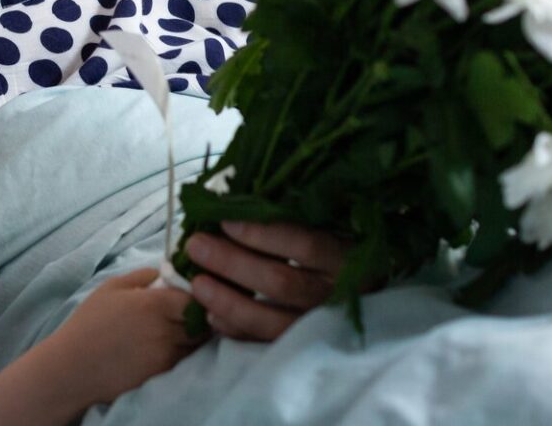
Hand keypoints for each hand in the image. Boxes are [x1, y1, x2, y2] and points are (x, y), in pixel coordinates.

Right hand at [49, 268, 202, 406]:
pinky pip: (183, 360)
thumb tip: (166, 274)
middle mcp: (166, 330)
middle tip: (184, 314)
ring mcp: (166, 355)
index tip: (188, 295)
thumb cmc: (89, 323)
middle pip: (201, 322)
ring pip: (195, 343)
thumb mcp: (111, 288)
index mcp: (154, 304)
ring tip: (172, 331)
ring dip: (191, 336)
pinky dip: (180, 352)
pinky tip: (162, 348)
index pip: (196, 298)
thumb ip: (143, 276)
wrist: (73, 367)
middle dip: (198, 317)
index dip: (195, 296)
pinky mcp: (163, 375)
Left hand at [184, 221, 345, 340]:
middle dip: (233, 263)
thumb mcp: (324, 227)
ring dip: (229, 302)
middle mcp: (338, 294)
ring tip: (197, 283)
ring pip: (272, 321)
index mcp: (347, 257)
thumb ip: (289, 218)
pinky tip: (211, 316)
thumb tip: (232, 204)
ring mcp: (322, 327)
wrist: (355, 293)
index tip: (225, 222)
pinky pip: (266, 344)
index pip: (306, 246)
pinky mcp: (304, 348)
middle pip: (282, 283)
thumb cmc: (332, 248)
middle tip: (196, 245)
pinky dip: (237, 330)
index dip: (263, 234)